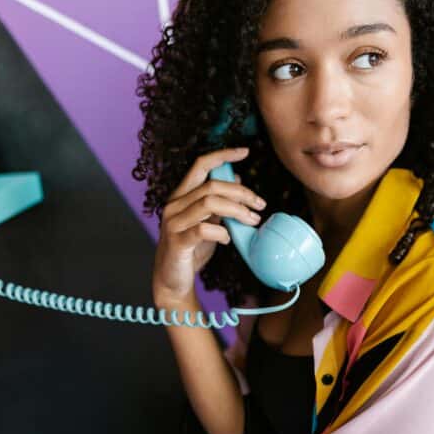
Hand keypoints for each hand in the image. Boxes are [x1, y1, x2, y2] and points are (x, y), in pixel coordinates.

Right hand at [152, 146, 266, 306]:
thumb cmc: (192, 251)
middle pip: (211, 185)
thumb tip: (237, 179)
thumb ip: (218, 202)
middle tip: (260, 205)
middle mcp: (174, 206)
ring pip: (209, 202)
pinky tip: (228, 239)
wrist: (173, 282)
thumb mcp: (208, 222)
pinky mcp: (177, 242)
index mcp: (181, 197)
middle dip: (241, 192)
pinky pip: (203, 229)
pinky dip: (222, 232)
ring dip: (237, 210)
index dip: (222, 155)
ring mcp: (173, 223)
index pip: (200, 166)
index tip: (245, 151)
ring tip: (252, 221)